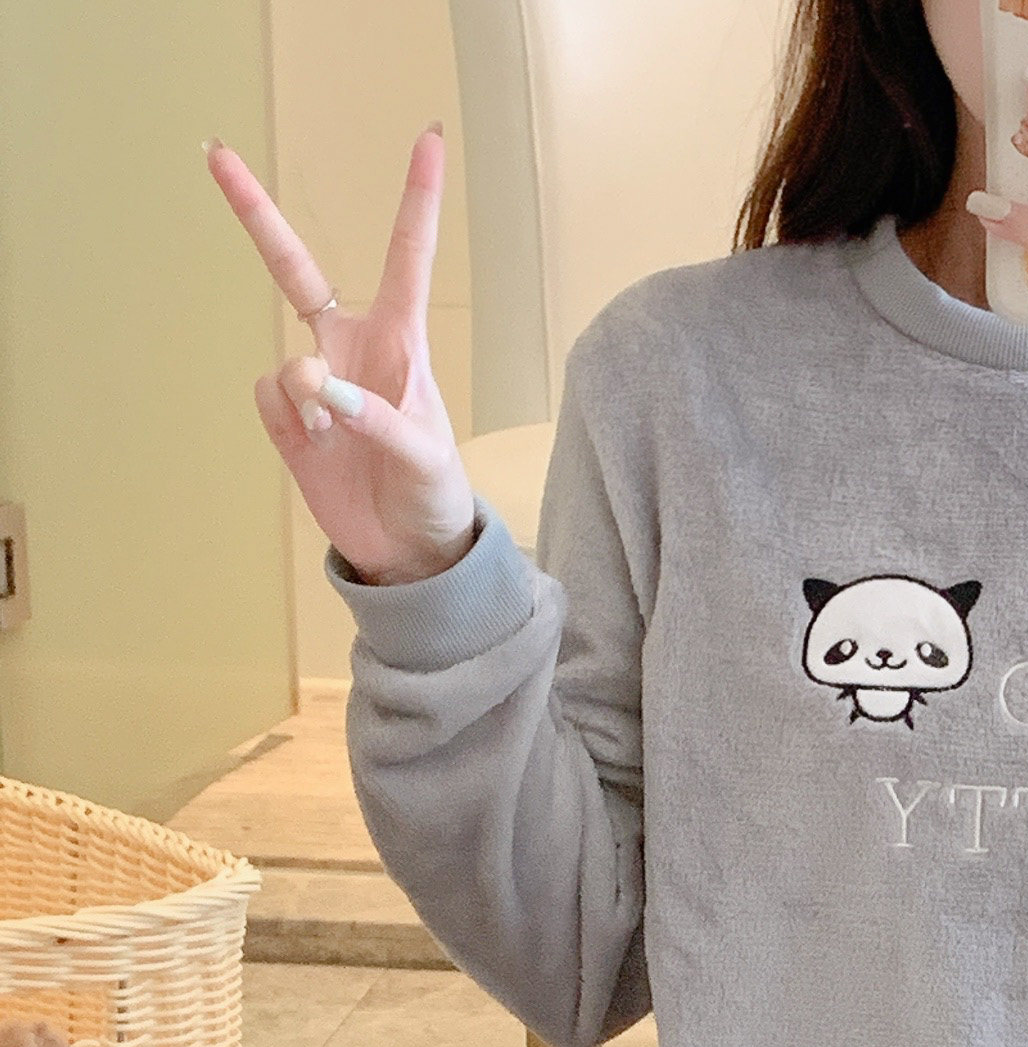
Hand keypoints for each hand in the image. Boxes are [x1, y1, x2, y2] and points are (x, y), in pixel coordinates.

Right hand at [210, 128, 477, 585]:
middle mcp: (350, 347)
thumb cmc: (435, 494)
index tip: (427, 137)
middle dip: (253, 213)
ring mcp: (314, 379)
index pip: (405, 258)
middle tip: (214, 152)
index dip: (416, 199)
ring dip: (306, 399)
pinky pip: (269, 397)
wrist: (409, 550)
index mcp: (401, 342)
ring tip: (339, 435)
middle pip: (292, 267)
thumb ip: (380, 420)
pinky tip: (317, 444)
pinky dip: (290, 422)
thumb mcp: (425, 459)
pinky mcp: (288, 415)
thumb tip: (325, 389)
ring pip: (284, 362)